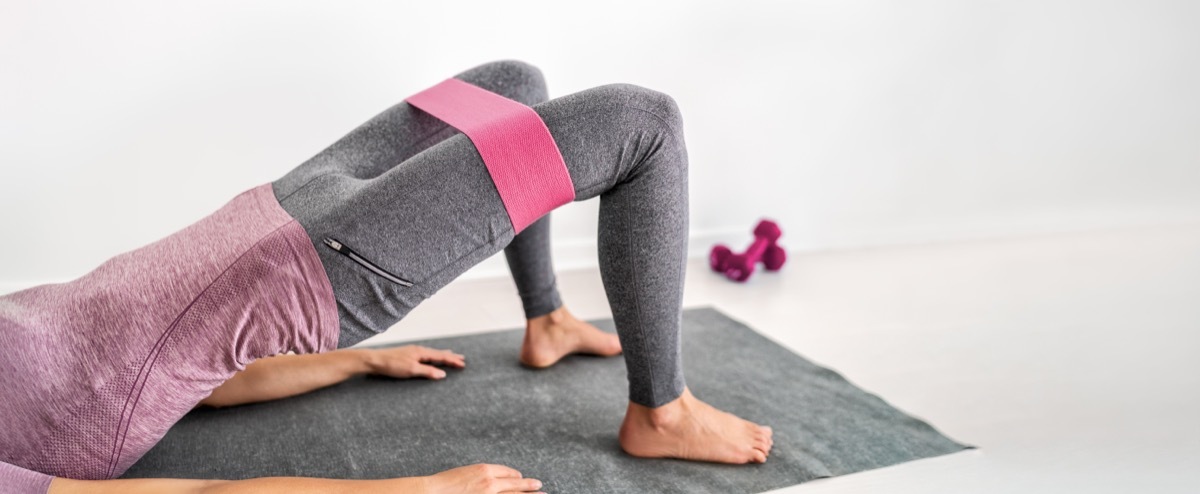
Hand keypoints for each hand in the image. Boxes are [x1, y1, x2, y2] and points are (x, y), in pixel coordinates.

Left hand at [363, 345, 464, 379]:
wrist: (374, 361)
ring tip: (450, 356)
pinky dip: (433, 356)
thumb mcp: (411, 370)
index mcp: (421, 352)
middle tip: (462, 358)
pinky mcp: (407, 355)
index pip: (441, 356)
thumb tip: (442, 374)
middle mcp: (419, 350)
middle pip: (438, 353)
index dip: (452, 360)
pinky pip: (425, 355)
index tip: (463, 364)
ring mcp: (413, 352)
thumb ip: (427, 371)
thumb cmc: (392, 365)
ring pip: (432, 353)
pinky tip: (431, 358)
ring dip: (442, 355)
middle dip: (450, 356)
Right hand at [425, 464, 543, 493]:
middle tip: (539, 485)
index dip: (515, 475)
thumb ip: (479, 477)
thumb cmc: (443, 485)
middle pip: (515, 484)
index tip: (520, 477)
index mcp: (484, 470)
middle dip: (528, 485)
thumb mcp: (464, 474)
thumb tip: (489, 480)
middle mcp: (490, 483)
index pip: (506, 472)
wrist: (432, 492)